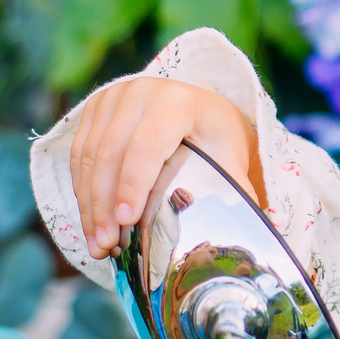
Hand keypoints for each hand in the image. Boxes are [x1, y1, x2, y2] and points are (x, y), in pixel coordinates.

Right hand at [67, 79, 263, 259]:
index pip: (147, 144)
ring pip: (90, 156)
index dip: (134, 183)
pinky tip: (90, 222)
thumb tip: (260, 230)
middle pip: (111, 153)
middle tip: (107, 245)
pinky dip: (82, 191)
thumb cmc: (215, 135)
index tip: (126, 221)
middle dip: (105, 204)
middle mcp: (140, 92)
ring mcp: (112, 98)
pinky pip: (79, 154)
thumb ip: (235, 188)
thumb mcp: (229, 155)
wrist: (197, 107)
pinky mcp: (94, 109)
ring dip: (89, 204)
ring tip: (98, 243)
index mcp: (177, 101)